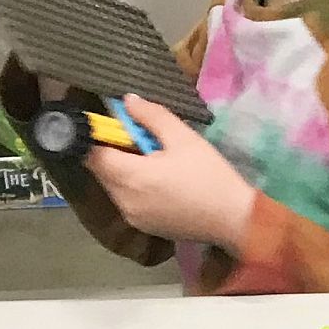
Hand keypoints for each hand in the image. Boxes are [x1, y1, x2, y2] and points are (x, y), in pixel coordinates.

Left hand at [84, 96, 256, 249]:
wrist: (235, 220)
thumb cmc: (211, 176)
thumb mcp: (185, 138)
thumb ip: (152, 116)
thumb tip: (127, 101)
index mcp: (130, 176)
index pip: (93, 153)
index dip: (102, 138)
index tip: (122, 130)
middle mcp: (123, 200)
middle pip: (101, 171)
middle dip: (114, 154)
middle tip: (145, 145)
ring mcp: (132, 216)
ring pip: (114, 187)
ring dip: (125, 172)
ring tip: (156, 166)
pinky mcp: (143, 227)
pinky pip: (127, 202)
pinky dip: (135, 190)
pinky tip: (162, 187)